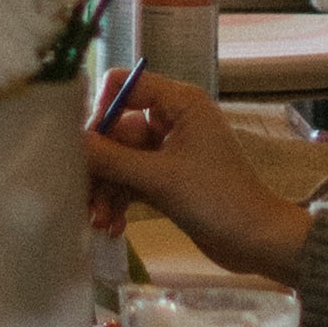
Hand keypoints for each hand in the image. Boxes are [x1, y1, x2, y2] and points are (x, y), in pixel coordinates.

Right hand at [81, 69, 306, 281]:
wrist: (256, 242)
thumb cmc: (216, 199)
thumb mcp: (160, 179)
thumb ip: (113, 159)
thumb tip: (71, 142)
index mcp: (179, 102)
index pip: (125, 85)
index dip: (100, 110)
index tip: (83, 144)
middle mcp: (173, 119)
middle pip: (119, 129)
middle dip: (100, 165)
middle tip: (81, 195)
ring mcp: (170, 151)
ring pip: (123, 160)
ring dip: (108, 189)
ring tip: (98, 221)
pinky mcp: (169, 179)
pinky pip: (134, 180)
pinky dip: (122, 200)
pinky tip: (113, 227)